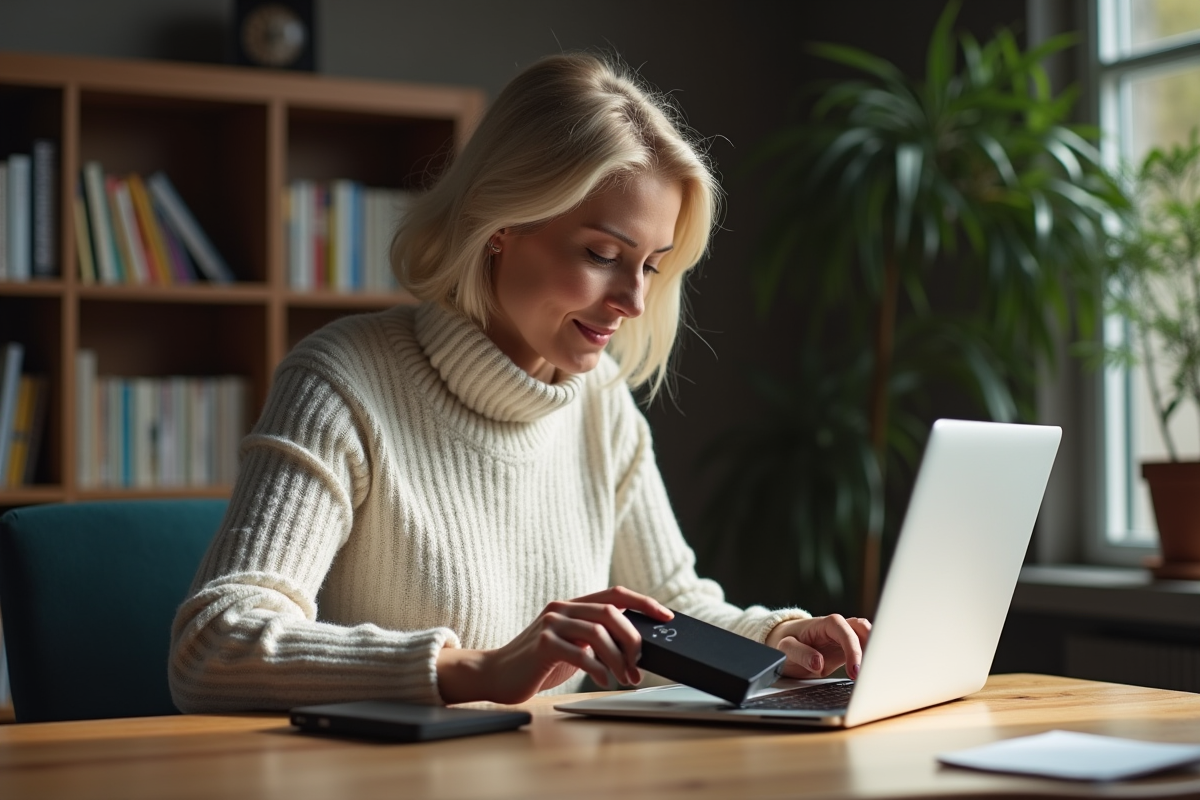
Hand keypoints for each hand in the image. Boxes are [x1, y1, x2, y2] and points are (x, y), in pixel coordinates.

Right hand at [436, 586, 671, 704]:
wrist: (495, 673)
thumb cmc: (537, 663)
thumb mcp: (570, 643)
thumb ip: (594, 637)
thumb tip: (635, 645)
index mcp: (572, 605)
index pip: (615, 594)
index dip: (644, 602)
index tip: (667, 616)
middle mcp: (562, 608)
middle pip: (611, 612)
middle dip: (633, 638)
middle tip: (641, 662)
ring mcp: (551, 624)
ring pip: (598, 633)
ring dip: (619, 659)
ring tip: (625, 678)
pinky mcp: (543, 644)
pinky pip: (581, 653)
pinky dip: (598, 669)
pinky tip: (603, 680)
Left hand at [765, 615, 870, 679]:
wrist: (786, 643)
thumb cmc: (786, 642)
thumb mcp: (785, 649)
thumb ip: (800, 654)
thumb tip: (819, 662)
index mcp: (825, 624)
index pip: (845, 631)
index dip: (853, 650)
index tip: (854, 671)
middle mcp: (838, 628)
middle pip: (863, 628)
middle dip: (871, 646)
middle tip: (870, 671)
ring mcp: (845, 637)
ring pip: (868, 636)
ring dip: (873, 652)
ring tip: (872, 673)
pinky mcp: (848, 649)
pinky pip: (865, 649)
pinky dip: (870, 658)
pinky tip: (870, 673)